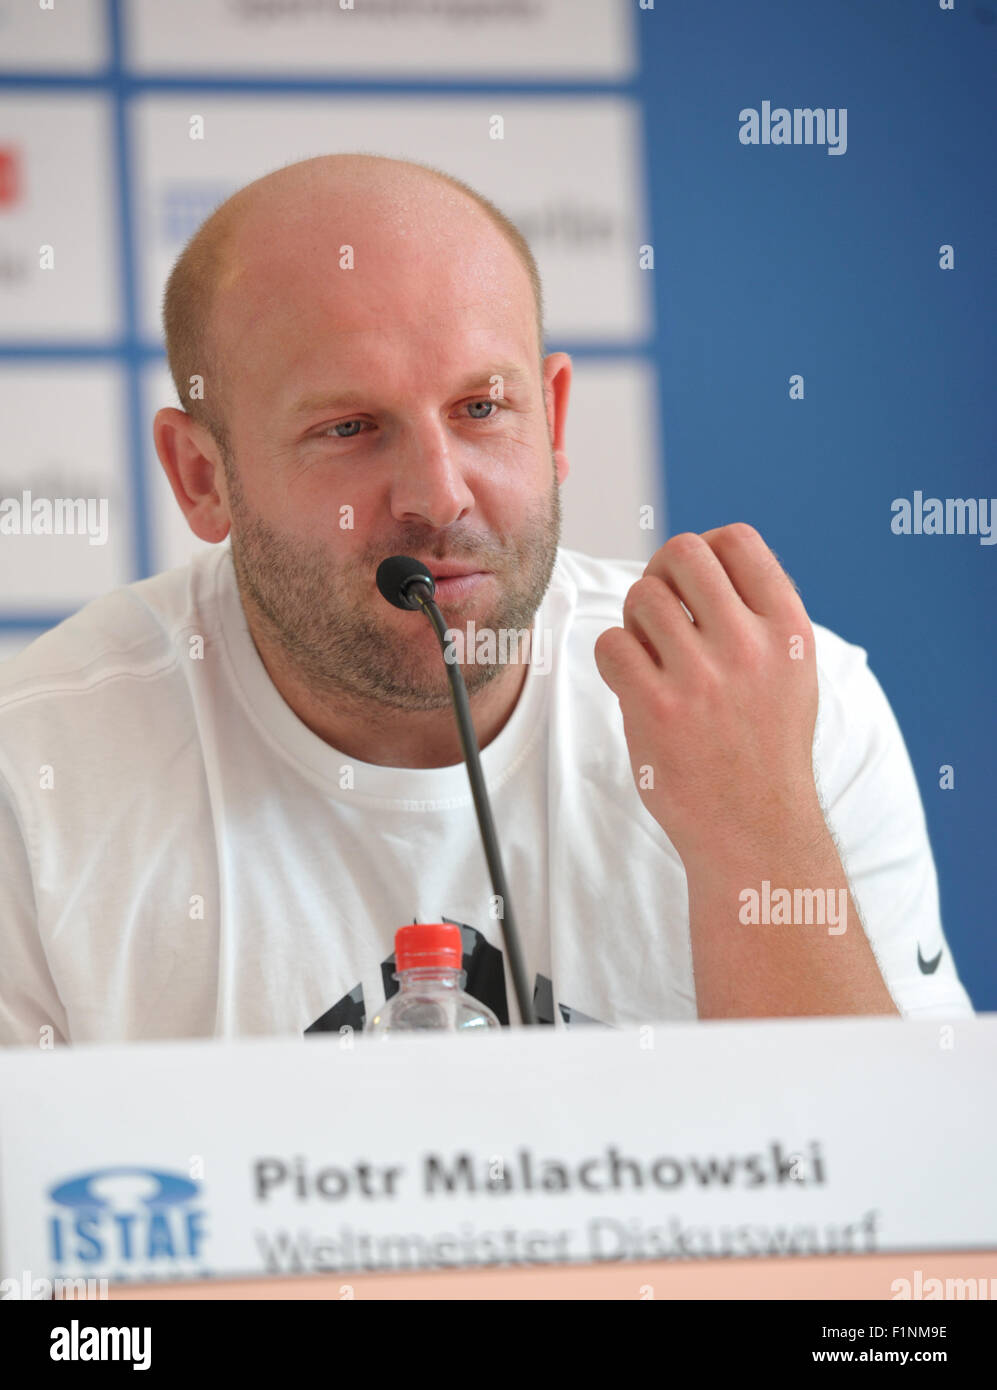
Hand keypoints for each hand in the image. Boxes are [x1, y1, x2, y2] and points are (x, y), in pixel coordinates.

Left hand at [594, 524, 823, 872]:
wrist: (756, 830)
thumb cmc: (766, 745)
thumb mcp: (792, 670)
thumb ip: (759, 612)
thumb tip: (708, 550)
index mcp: (788, 629)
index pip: (737, 540)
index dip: (705, 549)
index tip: (694, 586)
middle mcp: (749, 645)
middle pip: (682, 553)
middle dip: (661, 574)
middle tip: (661, 613)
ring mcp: (702, 678)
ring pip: (641, 596)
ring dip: (634, 620)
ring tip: (649, 657)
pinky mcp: (656, 709)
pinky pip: (611, 644)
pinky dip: (613, 657)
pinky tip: (632, 682)